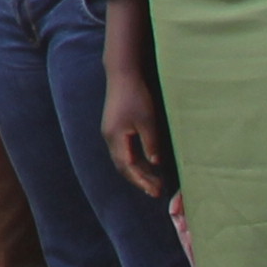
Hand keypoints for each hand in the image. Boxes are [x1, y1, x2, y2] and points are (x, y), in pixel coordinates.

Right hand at [100, 63, 172, 202]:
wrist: (123, 74)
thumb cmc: (136, 96)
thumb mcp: (148, 121)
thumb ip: (151, 144)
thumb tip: (156, 164)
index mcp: (116, 137)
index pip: (128, 167)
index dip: (142, 181)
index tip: (155, 192)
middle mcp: (109, 137)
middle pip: (123, 166)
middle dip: (139, 180)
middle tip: (156, 191)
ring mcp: (110, 132)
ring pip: (123, 159)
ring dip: (137, 172)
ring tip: (154, 181)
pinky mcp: (114, 127)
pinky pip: (123, 151)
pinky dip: (135, 161)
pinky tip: (146, 164)